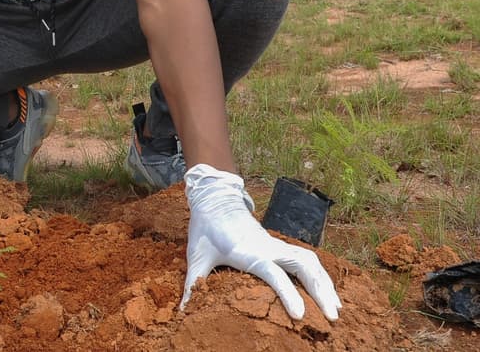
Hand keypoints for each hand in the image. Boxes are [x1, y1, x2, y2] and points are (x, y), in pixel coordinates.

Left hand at [182, 164, 341, 320]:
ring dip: (324, 282)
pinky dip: (319, 273)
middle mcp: (267, 248)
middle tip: (333, 317)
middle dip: (320, 290)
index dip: (287, 294)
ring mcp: (275, 245)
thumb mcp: (196, 256)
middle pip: (303, 266)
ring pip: (309, 261)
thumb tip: (180, 313)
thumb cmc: (205, 229)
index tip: (300, 315)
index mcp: (248, 252)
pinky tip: (327, 291)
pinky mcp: (278, 245)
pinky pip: (305, 258)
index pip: (273, 273)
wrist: (214, 200)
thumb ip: (192, 284)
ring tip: (337, 308)